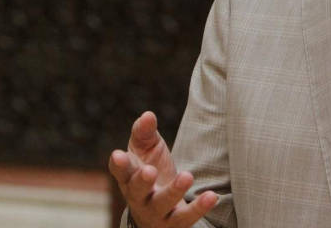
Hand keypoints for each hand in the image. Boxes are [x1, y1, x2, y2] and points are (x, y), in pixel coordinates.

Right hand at [109, 111, 217, 227]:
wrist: (160, 211)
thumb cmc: (151, 170)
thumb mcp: (146, 150)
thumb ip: (145, 132)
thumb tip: (148, 115)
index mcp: (129, 178)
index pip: (121, 171)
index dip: (119, 164)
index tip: (118, 154)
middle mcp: (139, 198)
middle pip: (137, 191)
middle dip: (142, 181)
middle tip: (150, 170)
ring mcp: (156, 213)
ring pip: (162, 205)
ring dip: (173, 192)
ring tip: (187, 176)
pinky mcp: (174, 224)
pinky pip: (185, 219)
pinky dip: (198, 208)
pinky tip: (212, 196)